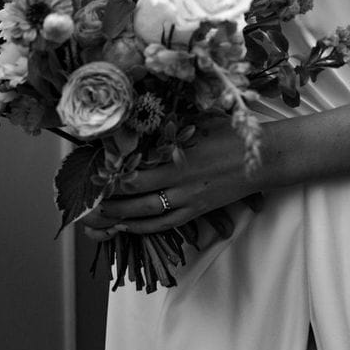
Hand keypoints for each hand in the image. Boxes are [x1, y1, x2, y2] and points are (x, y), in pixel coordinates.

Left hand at [83, 117, 262, 238]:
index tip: (92, 173)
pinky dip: (143, 227)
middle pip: (133, 193)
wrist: (264, 158)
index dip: (110, 174)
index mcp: (177, 154)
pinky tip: (127, 226)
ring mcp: (188, 198)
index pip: (133, 169)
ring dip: (119, 216)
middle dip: (106, 198)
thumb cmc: (233, 134)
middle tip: (85, 200)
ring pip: (145, 213)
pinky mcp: (198, 210)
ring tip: (97, 217)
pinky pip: (165, 224)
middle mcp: (179, 179)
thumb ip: (172, 128)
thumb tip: (144, 126)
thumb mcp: (200, 122)